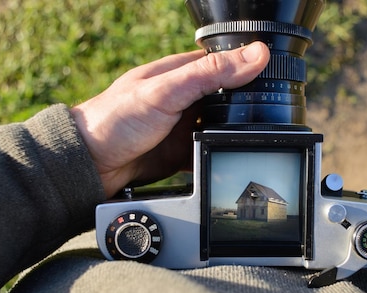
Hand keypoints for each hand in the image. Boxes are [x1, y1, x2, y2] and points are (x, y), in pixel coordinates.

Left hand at [71, 42, 269, 197]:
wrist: (88, 164)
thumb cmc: (115, 119)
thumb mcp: (168, 91)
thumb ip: (211, 74)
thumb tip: (255, 55)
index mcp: (182, 72)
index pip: (226, 64)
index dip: (252, 70)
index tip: (278, 79)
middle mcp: (185, 98)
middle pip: (229, 100)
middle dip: (248, 108)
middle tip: (272, 117)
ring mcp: (183, 126)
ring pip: (221, 128)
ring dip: (234, 135)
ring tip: (253, 142)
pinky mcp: (180, 152)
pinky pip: (209, 152)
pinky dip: (218, 157)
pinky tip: (226, 162)